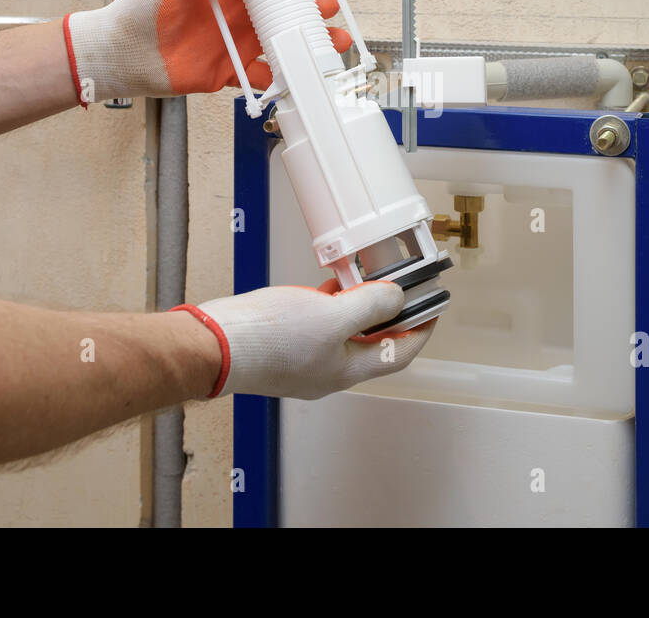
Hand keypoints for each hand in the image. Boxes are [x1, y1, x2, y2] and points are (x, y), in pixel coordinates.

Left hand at [62, 0, 352, 104]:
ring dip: (308, 41)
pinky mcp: (228, 72)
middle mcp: (235, 15)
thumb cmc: (136, 8)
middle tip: (326, 7)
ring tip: (331, 40)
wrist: (118, 53)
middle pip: (284, 9)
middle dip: (312, 7)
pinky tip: (301, 72)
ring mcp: (235, 44)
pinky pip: (263, 75)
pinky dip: (284, 75)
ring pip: (282, 41)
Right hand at [173, 280, 436, 399]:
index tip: (433, 307)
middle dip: (391, 314)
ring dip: (360, 306)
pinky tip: (331, 282)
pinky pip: (319, 323)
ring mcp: (305, 358)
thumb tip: (398, 298)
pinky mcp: (284, 344)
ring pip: (345, 331)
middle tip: (404, 287)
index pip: (400, 353)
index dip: (421, 328)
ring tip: (371, 278)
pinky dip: (331, 303)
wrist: (215, 345)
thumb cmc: (267, 339)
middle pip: (374, 342)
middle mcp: (328, 370)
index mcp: (346, 370)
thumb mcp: (332, 315)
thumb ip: (370, 305)